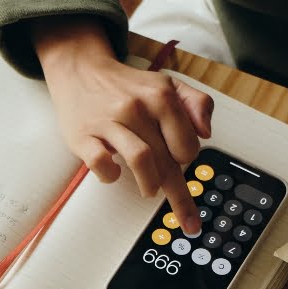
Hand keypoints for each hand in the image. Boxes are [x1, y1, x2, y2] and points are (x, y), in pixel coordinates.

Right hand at [32, 16, 213, 234]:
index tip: (180, 163)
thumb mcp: (167, 85)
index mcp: (161, 97)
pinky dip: (110, 175)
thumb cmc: (126, 86)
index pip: (188, 145)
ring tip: (149, 190)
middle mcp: (137, 107)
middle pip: (167, 160)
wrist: (81, 71)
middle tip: (186, 217)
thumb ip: (196, 103)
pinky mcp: (84, 135)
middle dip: (179, 194)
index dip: (186, 158)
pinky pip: (101, 162)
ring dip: (149, 184)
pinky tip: (112, 172)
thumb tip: (206, 132)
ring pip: (140, 161)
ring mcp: (109, 122)